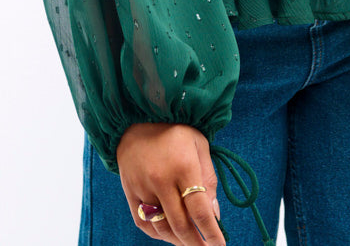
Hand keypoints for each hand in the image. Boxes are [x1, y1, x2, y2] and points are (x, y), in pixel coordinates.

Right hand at [117, 122, 225, 245]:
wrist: (138, 116)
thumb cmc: (175, 131)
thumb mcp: (200, 145)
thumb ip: (209, 179)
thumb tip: (214, 215)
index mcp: (184, 166)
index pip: (199, 211)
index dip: (211, 233)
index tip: (220, 245)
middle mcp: (161, 180)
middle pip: (181, 225)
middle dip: (196, 243)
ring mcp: (143, 187)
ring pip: (162, 228)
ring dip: (178, 241)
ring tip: (190, 242)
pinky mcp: (130, 192)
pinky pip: (144, 224)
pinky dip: (158, 234)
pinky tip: (170, 234)